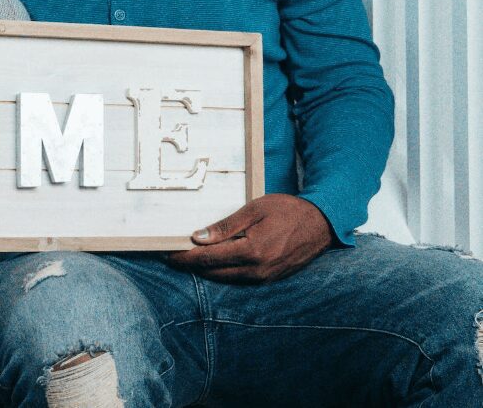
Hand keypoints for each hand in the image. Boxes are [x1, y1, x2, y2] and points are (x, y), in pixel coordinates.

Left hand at [168, 194, 333, 282]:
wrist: (321, 224)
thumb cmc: (287, 210)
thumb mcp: (254, 209)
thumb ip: (225, 226)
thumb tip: (198, 238)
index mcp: (252, 251)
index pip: (208, 258)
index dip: (185, 258)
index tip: (167, 253)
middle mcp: (257, 270)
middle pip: (213, 272)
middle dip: (189, 266)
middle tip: (170, 256)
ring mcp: (264, 277)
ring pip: (224, 279)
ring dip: (204, 270)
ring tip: (186, 258)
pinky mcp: (269, 279)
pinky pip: (238, 279)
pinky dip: (221, 272)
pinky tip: (212, 262)